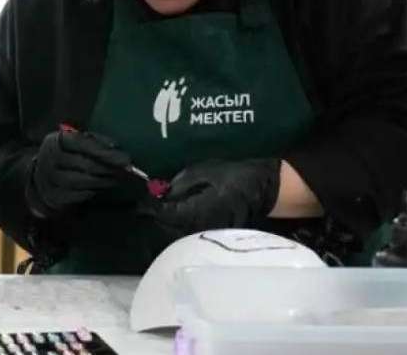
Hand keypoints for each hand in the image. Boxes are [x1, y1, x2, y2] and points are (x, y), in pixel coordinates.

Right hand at [26, 128, 133, 218]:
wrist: (42, 178)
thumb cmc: (66, 156)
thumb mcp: (75, 144)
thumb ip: (93, 142)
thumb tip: (115, 147)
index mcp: (55, 141)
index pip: (80, 142)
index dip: (103, 149)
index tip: (124, 157)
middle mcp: (48, 158)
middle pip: (82, 163)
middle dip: (106, 167)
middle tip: (124, 170)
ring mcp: (48, 179)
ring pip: (78, 181)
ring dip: (101, 181)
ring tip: (115, 179)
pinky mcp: (52, 196)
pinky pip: (74, 196)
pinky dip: (90, 192)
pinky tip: (100, 188)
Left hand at [140, 158, 281, 239]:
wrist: (265, 190)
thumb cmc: (236, 176)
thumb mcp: (206, 171)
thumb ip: (183, 183)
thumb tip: (164, 192)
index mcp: (201, 209)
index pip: (169, 214)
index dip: (153, 208)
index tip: (141, 202)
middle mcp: (203, 226)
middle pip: (170, 228)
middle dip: (158, 217)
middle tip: (146, 206)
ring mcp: (209, 233)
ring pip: (179, 232)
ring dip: (167, 222)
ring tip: (158, 209)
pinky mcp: (213, 234)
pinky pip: (189, 232)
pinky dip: (179, 225)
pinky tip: (175, 214)